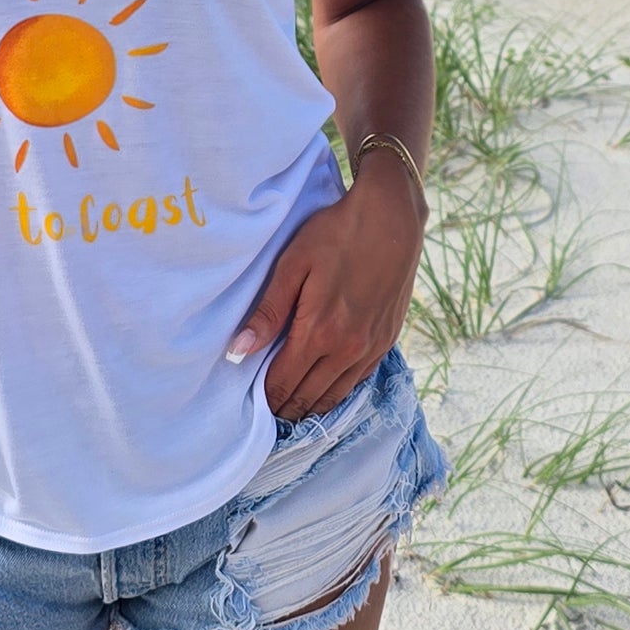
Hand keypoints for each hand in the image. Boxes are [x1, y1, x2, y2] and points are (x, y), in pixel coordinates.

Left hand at [227, 159, 426, 420]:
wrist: (391, 218)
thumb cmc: (336, 234)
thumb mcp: (294, 264)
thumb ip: (268, 312)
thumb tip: (237, 352)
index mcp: (320, 332)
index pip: (284, 383)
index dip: (265, 398)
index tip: (250, 403)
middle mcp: (348, 349)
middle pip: (309, 396)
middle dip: (285, 407)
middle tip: (267, 411)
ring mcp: (371, 347)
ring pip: (335, 395)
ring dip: (311, 405)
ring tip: (291, 406)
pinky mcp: (387, 340)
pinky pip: (358, 380)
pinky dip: (338, 391)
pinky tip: (325, 387)